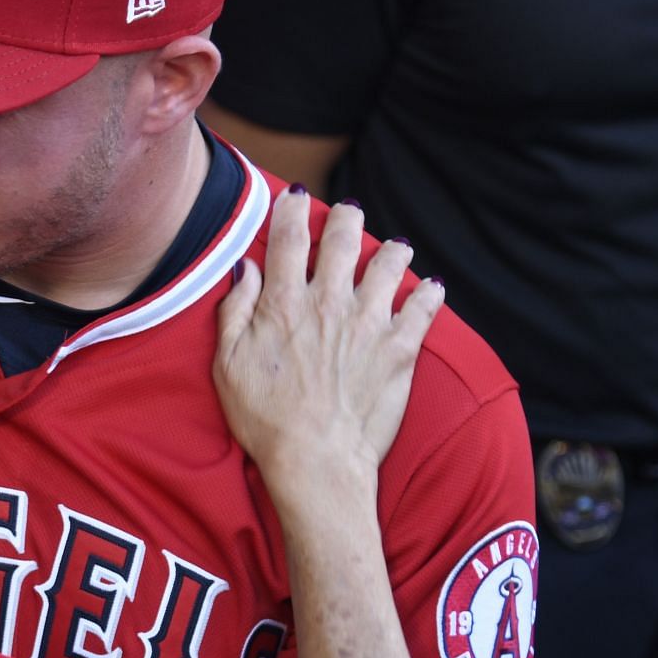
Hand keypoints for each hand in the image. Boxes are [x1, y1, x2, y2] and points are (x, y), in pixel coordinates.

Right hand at [213, 189, 442, 490]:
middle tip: (349, 212)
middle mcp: (330, 303)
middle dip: (347, 217)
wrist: (315, 461)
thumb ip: (234, 311)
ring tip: (396, 248)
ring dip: (392, 251)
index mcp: (284, 303)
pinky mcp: (400, 349)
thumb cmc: (264, 419)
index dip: (291, 209)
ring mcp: (370, 323)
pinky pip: (424, 308)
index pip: (289, 238)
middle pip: (344, 238)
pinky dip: (430, 293)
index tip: (295, 196)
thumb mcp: (226, 364)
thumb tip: (245, 269)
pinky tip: (431, 287)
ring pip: (389, 264)